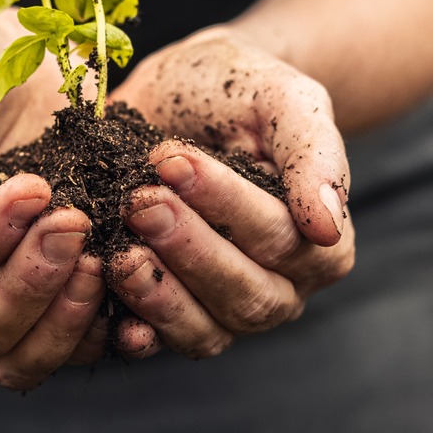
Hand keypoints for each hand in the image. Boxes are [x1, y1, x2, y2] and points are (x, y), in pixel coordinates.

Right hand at [0, 0, 106, 388]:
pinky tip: (142, 283)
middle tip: (73, 220)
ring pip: (30, 352)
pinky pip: (87, 335)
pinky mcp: (69, 279)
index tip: (34, 186)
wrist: (0, 50)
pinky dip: (114, 326)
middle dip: (32, 284)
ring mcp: (15, 287)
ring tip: (106, 256)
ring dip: (69, 319)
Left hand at [105, 27, 354, 358]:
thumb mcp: (284, 98)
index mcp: (321, 242)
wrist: (184, 90)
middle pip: (245, 294)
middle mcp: (280, 287)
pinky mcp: (170, 315)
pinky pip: (157, 342)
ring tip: (118, 252)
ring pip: (204, 329)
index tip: (173, 161)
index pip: (279, 237)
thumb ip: (314, 153)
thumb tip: (326, 226)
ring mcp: (223, 309)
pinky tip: (107, 306)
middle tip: (140, 201)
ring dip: (159, 294)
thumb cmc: (242, 90)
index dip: (225, 204)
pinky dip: (133, 330)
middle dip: (187, 249)